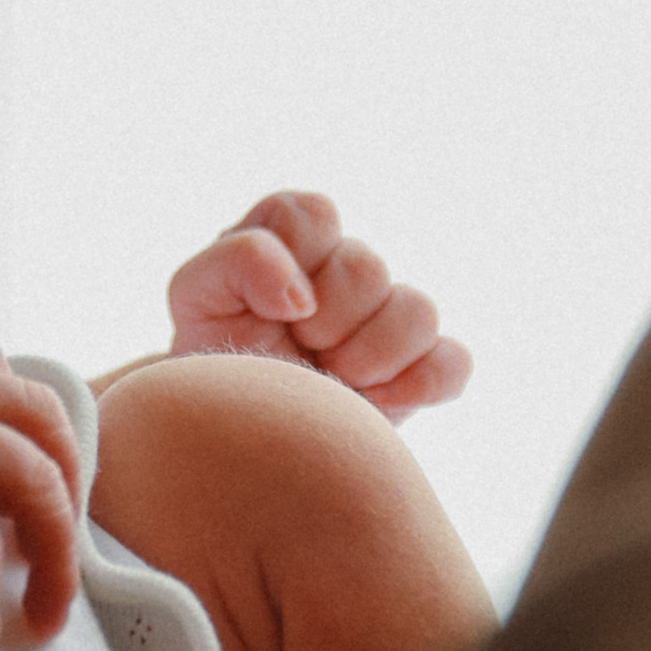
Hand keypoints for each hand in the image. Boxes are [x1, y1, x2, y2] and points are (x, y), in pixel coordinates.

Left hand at [164, 191, 468, 424]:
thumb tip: (302, 293)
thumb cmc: (214, 359)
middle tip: (294, 352)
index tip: (268, 310)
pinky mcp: (420, 370)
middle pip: (367, 268)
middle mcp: (347, 270)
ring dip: (364, 359)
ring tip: (327, 382)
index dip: (289, 264)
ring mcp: (389, 319)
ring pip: (418, 312)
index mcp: (295, 238)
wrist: (238, 435)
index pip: (313, 215)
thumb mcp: (197, 298)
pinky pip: (453, 363)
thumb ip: (235, 260)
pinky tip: (372, 403)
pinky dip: (416, 385)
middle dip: (322, 323)